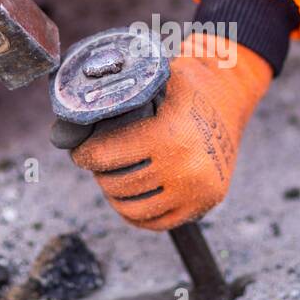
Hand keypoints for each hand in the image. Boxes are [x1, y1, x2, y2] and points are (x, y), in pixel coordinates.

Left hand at [52, 33, 271, 230]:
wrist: (231, 97)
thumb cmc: (186, 84)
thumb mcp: (155, 76)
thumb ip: (118, 93)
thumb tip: (67, 125)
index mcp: (167, 135)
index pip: (104, 156)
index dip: (83, 154)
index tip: (79, 151)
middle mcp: (184, 168)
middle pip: (116, 184)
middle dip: (100, 173)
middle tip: (98, 162)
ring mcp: (195, 192)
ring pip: (132, 209)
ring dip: (116, 195)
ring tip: (114, 177)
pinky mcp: (203, 205)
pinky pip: (155, 222)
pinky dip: (137, 213)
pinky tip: (131, 196)